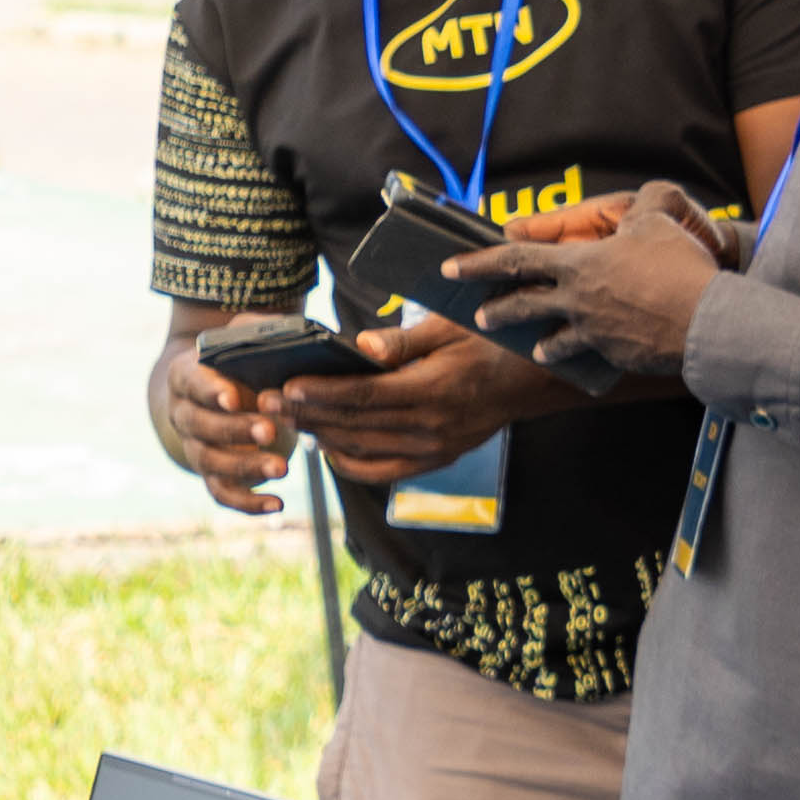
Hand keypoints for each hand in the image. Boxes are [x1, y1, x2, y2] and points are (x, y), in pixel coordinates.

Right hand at [156, 335, 292, 519]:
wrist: (216, 388)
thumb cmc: (236, 358)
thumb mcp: (242, 335)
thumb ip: (258, 329)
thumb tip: (291, 335)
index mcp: (185, 376)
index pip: (192, 384)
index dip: (211, 392)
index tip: (233, 397)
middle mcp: (183, 413)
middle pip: (200, 426)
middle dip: (235, 430)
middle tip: (269, 430)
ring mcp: (194, 446)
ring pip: (211, 462)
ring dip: (245, 466)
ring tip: (282, 468)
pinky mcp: (212, 473)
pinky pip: (222, 492)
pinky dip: (248, 503)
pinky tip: (278, 504)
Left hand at [276, 306, 556, 490]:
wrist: (533, 383)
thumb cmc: (490, 345)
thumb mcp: (450, 328)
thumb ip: (403, 341)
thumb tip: (358, 346)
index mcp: (434, 391)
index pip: (365, 396)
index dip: (322, 393)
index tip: (286, 386)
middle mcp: (432, 428)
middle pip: (355, 424)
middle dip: (306, 413)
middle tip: (265, 402)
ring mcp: (434, 450)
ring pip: (363, 449)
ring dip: (321, 436)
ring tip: (288, 419)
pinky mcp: (435, 461)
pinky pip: (383, 471)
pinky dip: (350, 463)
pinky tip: (326, 447)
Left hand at [447, 182, 737, 379]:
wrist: (706, 321)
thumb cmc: (679, 267)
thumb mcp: (659, 219)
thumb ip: (646, 203)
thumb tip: (649, 195)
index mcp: (579, 264)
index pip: (516, 260)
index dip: (479, 262)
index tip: (450, 268)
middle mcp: (578, 300)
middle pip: (524, 304)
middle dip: (497, 309)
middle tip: (478, 316)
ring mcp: (595, 332)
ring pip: (555, 338)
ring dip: (539, 341)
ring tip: (534, 348)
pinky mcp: (617, 355)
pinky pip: (592, 352)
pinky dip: (582, 354)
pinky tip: (579, 357)